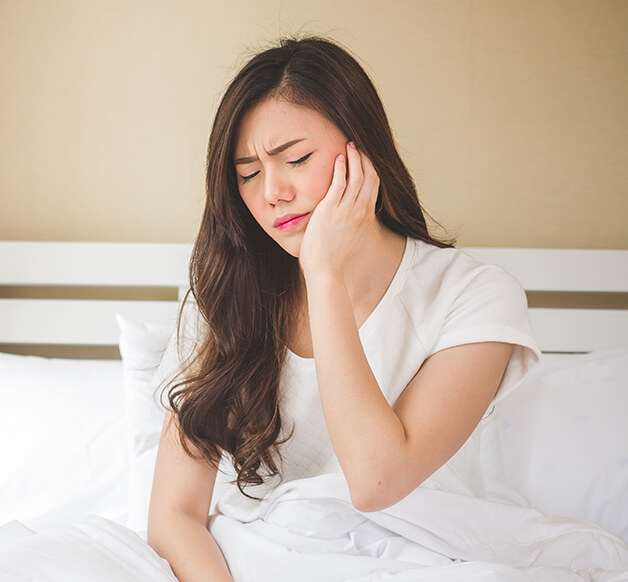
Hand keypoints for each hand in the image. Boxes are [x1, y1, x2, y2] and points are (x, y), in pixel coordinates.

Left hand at [299, 141, 379, 278]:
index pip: (374, 185)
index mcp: (365, 217)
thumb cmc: (333, 258)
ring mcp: (346, 210)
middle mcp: (359, 211)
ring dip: (354, 158)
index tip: (365, 157)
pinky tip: (337, 158)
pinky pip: (339, 184)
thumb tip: (349, 218)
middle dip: (365, 158)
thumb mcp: (350, 237)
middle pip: (369, 177)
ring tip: (348, 146)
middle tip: (357, 145)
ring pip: (356, 177)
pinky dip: (340, 168)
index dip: (371, 168)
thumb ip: (353, 224)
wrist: (326, 270)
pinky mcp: (330, 210)